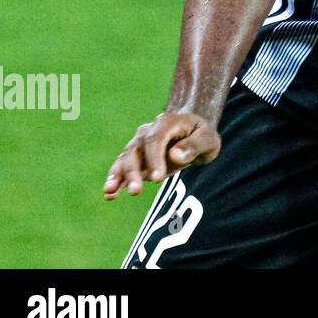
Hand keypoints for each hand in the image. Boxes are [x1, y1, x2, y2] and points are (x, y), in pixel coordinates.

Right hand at [103, 112, 220, 199]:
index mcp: (166, 123)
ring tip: (110, 192)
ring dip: (117, 176)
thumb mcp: (208, 139)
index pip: (155, 140)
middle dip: (133, 171)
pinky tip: (109, 194)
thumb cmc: (202, 136)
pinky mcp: (135, 160)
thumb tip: (174, 155)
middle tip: (136, 191)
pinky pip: (122, 168)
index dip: (154, 159)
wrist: (193, 133)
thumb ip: (194, 145)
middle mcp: (147, 132)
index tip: (157, 179)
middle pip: (135, 150)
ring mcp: (138, 145)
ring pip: (124, 159)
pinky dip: (115, 180)